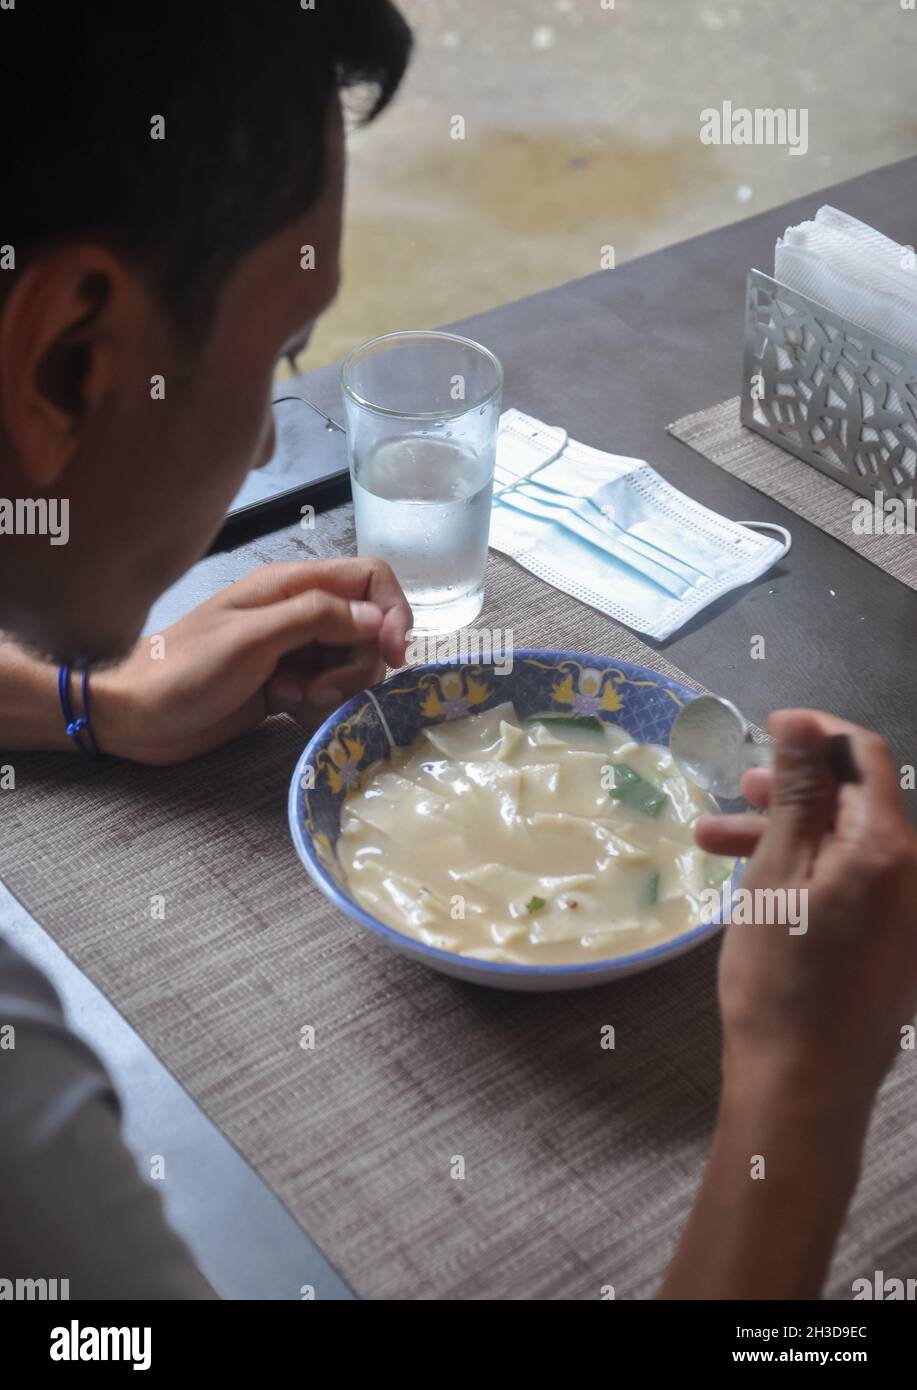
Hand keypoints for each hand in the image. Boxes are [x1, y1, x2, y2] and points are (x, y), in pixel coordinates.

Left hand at [91, 558, 411, 764]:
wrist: (137, 717)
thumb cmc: (185, 669)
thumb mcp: (253, 638)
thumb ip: (317, 618)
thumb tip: (378, 617)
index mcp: (291, 586)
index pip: (370, 578)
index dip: (392, 611)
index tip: (392, 653)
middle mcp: (298, 613)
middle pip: (368, 629)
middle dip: (359, 663)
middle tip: (321, 689)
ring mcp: (294, 650)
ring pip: (352, 665)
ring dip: (337, 688)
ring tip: (295, 698)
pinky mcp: (288, 684)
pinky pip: (330, 693)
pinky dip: (319, 706)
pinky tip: (287, 710)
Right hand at [695, 708, 916, 1107]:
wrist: (803, 1086)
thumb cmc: (780, 977)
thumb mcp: (777, 870)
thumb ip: (797, 790)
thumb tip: (802, 720)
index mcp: (890, 848)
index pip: (868, 756)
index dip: (818, 734)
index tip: (767, 731)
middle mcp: (914, 875)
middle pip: (856, 803)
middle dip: (793, 791)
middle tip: (737, 793)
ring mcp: (909, 916)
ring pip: (848, 847)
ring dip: (790, 835)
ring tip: (716, 844)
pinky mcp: (897, 948)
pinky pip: (856, 886)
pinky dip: (810, 874)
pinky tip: (758, 888)